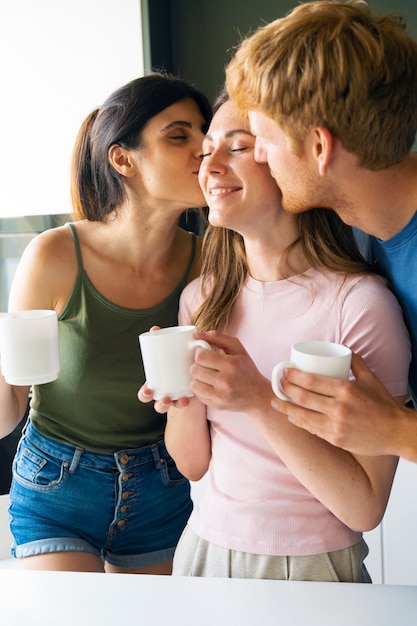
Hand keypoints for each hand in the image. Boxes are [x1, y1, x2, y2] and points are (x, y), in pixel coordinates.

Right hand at [137, 326, 191, 412]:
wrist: (190, 362)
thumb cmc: (172, 355)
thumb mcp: (166, 349)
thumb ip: (160, 340)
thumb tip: (154, 329)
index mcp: (155, 384)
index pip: (145, 394)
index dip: (145, 394)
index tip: (149, 390)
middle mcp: (164, 394)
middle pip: (158, 404)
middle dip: (161, 404)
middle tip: (166, 399)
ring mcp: (176, 397)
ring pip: (175, 406)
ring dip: (177, 406)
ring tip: (182, 401)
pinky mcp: (187, 396)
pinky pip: (185, 403)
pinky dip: (187, 401)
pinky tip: (190, 397)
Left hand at [189, 330, 271, 412]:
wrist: (258, 395)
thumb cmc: (246, 369)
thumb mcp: (237, 348)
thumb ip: (217, 337)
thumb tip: (196, 334)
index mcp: (231, 364)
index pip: (200, 356)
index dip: (200, 352)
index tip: (205, 353)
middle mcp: (225, 381)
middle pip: (195, 369)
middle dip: (198, 365)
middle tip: (206, 365)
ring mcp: (220, 396)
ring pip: (193, 383)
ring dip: (198, 378)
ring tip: (208, 375)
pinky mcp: (216, 405)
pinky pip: (197, 395)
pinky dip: (200, 389)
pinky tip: (210, 385)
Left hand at [271, 352, 406, 456]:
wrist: (396, 432)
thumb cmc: (383, 404)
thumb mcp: (370, 379)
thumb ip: (355, 362)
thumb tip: (342, 348)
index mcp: (346, 390)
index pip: (312, 381)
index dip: (294, 376)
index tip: (286, 372)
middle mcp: (339, 408)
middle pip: (303, 398)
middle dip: (286, 390)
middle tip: (279, 384)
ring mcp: (336, 426)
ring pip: (303, 416)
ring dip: (286, 408)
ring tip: (276, 402)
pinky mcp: (336, 439)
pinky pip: (312, 429)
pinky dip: (299, 422)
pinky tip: (291, 416)